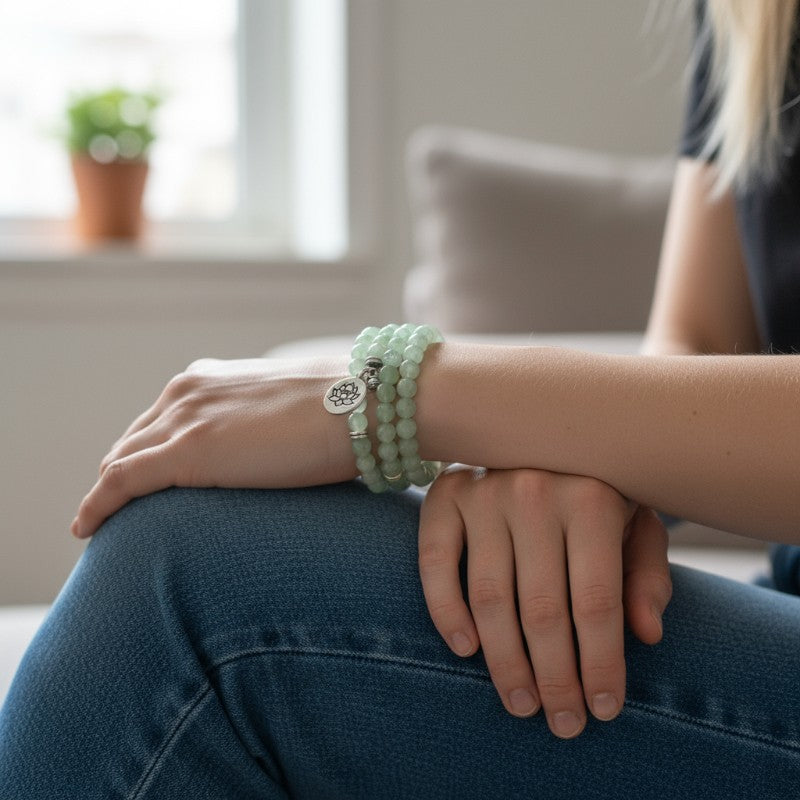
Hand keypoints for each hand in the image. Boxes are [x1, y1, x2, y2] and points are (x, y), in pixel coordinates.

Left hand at [71, 356, 355, 538]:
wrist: (361, 404)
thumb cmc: (343, 411)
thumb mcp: (288, 413)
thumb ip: (262, 427)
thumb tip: (273, 453)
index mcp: (209, 380)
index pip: (158, 423)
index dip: (142, 456)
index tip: (137, 485)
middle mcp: (186, 392)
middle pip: (132, 442)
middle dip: (119, 476)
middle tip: (114, 513)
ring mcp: (184, 419)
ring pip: (120, 463)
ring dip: (105, 494)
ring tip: (98, 525)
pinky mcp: (186, 452)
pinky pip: (120, 482)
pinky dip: (96, 505)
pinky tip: (86, 528)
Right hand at [418, 466, 670, 738]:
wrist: (535, 430)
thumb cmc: (593, 487)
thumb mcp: (635, 522)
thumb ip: (646, 574)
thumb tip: (646, 634)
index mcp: (592, 498)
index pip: (597, 602)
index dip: (602, 665)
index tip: (604, 709)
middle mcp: (535, 491)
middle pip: (543, 610)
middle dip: (555, 678)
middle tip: (563, 722)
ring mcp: (484, 492)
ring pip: (490, 597)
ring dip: (505, 662)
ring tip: (522, 704)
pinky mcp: (444, 494)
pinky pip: (435, 564)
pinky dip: (446, 612)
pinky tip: (467, 650)